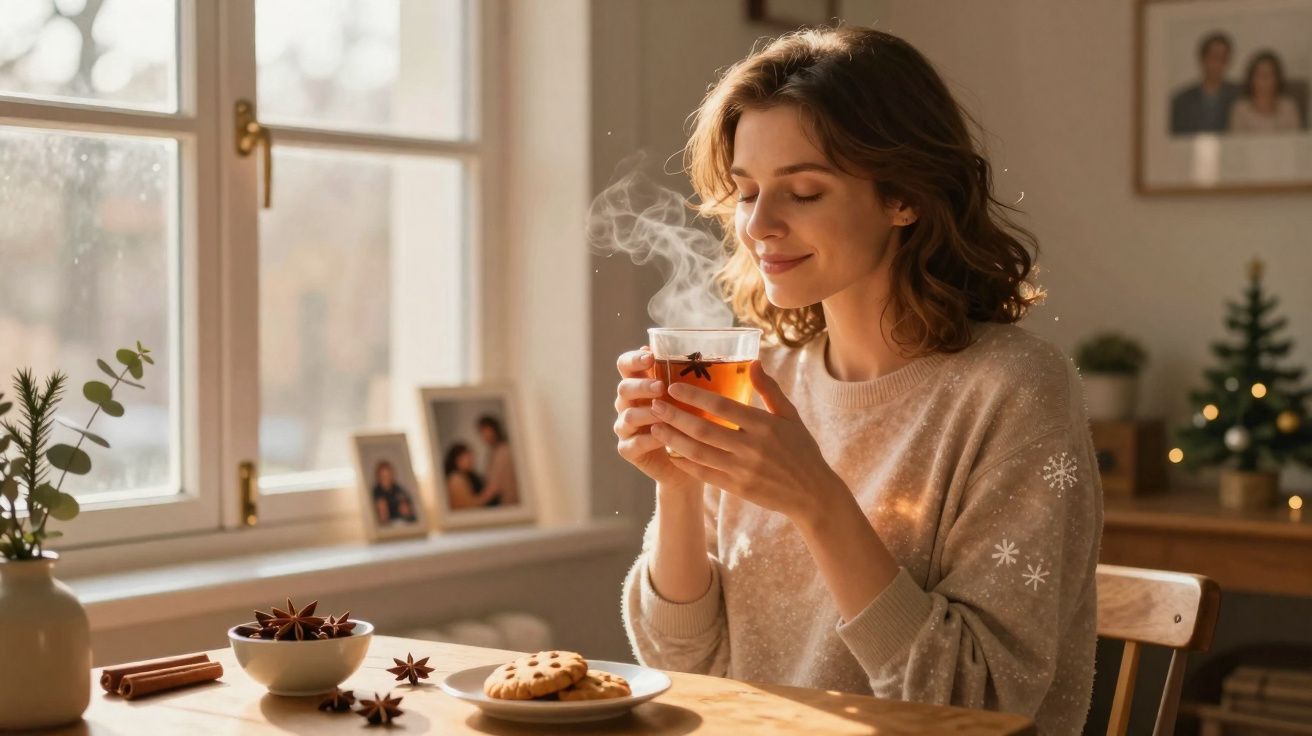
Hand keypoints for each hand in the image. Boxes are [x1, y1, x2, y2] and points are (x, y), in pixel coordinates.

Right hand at [613, 347, 698, 491]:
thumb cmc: (695, 422)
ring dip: (645, 412)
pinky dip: (648, 439)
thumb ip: (700, 380)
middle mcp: (629, 403)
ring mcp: (626, 427)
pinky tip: (661, 436)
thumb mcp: (697, 398)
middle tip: (661, 386)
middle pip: (623, 388)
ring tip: (661, 410)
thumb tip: (740, 362)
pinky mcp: (629, 450)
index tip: (650, 356)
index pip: (627, 365)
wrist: (689, 462)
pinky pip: (634, 443)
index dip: (634, 359)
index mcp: (641, 384)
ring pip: (628, 416)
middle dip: (641, 386)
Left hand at [649, 361, 845, 524]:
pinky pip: (705, 475)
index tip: (673, 387)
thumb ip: (769, 390)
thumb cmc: (802, 450)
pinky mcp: (738, 489)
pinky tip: (671, 452)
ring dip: (673, 439)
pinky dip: (685, 464)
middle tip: (654, 405)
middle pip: (703, 429)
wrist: (812, 494)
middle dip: (674, 416)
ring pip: (699, 453)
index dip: (695, 396)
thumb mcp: (790, 416)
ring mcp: (743, 470)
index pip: (722, 406)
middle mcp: (751, 448)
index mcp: (764, 425)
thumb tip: (753, 361)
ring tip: (654, 427)